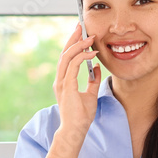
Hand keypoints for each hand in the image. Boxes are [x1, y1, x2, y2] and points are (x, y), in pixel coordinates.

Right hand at [52, 26, 100, 141]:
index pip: (66, 58)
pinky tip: (91, 53)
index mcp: (64, 81)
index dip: (73, 44)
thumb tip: (96, 67)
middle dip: (73, 39)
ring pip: (67, 57)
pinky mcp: (67, 87)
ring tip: (89, 37)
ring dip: (78, 45)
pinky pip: (73, 66)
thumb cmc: (81, 116)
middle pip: (64, 53)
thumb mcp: (90, 95)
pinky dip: (82, 57)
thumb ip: (92, 80)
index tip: (80, 34)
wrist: (75, 130)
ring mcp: (62, 83)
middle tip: (81, 27)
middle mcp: (60, 80)